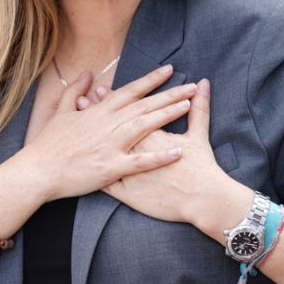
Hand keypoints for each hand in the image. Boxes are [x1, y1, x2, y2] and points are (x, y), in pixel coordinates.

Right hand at [17, 65, 200, 203]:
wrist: (38, 170)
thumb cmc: (48, 143)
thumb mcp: (61, 112)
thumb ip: (76, 91)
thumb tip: (88, 73)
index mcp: (98, 111)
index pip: (130, 90)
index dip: (151, 79)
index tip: (169, 70)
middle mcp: (108, 124)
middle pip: (144, 105)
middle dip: (169, 94)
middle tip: (192, 86)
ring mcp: (111, 145)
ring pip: (145, 126)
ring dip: (168, 115)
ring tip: (189, 106)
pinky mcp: (111, 167)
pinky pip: (141, 161)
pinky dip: (160, 156)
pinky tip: (179, 151)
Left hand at [94, 79, 236, 224]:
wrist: (201, 200)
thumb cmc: (201, 168)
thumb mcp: (199, 136)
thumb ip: (200, 109)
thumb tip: (205, 84)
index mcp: (150, 135)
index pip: (128, 114)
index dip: (112, 101)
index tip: (99, 89)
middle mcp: (135, 150)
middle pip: (112, 129)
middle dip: (97, 114)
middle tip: (82, 99)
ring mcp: (128, 173)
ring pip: (104, 153)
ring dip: (91, 138)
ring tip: (80, 127)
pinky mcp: (127, 193)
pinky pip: (105, 185)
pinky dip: (93, 175)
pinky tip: (79, 167)